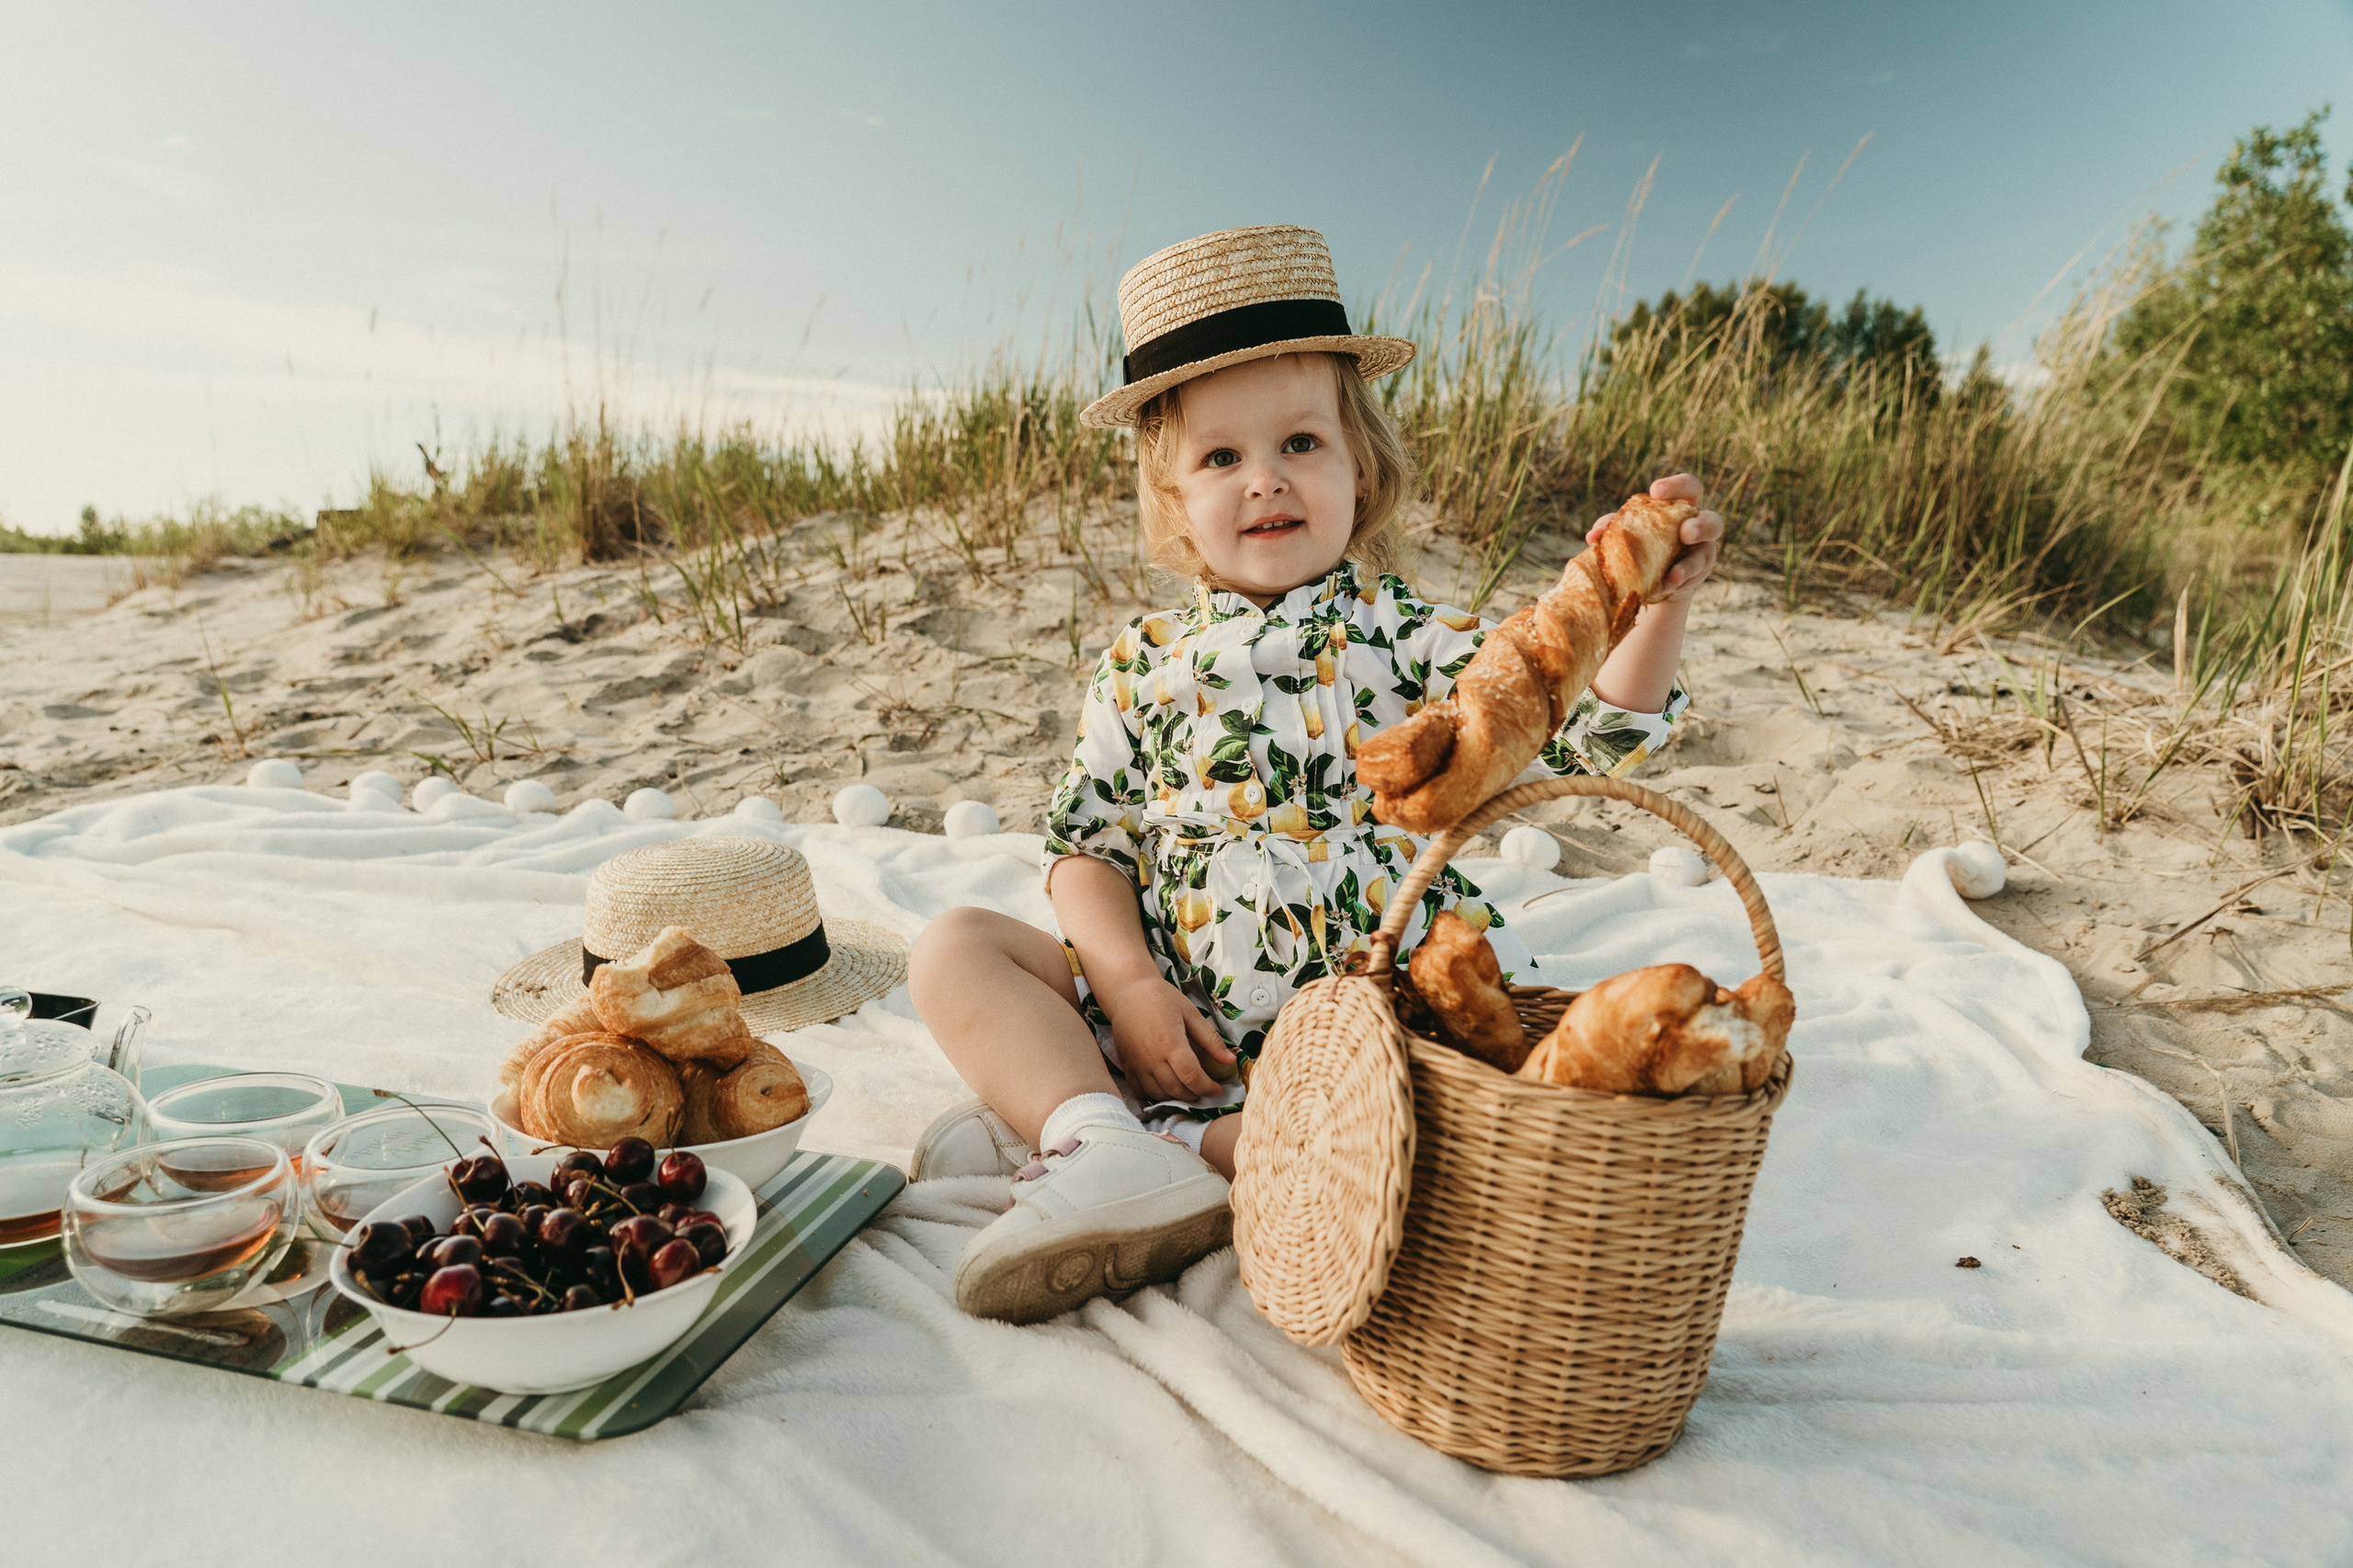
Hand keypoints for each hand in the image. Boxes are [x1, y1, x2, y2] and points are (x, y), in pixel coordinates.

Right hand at [1097, 973, 1232, 1102]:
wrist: (1128, 992)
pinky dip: (1155, 1096)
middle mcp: (1152, 1057)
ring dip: (1176, 1097)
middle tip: (1204, 1088)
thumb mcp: (1191, 1014)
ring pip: (1159, 1095)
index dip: (1208, 1088)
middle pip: (1177, 1090)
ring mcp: (1137, 1064)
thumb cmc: (1161, 999)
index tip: (1217, 1089)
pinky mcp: (1126, 1065)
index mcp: (1171, 1043)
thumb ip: (1211, 1040)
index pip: (1192, 1078)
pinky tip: (1166, 1089)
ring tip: (1187, 1088)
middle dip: (1195, 1094)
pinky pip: (1140, 1091)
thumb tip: (1230, 1060)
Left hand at [1586, 472, 1723, 602]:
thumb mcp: (1624, 531)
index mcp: (1680, 506)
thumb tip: (1593, 536)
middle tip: (1684, 532)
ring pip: (1707, 553)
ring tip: (1673, 575)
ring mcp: (1702, 551)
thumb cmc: (1636, 542)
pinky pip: (1694, 578)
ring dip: (1691, 563)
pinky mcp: (1699, 573)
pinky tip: (1664, 586)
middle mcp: (1697, 526)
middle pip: (1713, 520)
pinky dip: (1678, 581)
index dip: (1676, 486)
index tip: (1655, 491)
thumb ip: (1610, 528)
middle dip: (1700, 526)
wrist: (1648, 576)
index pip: (1688, 487)